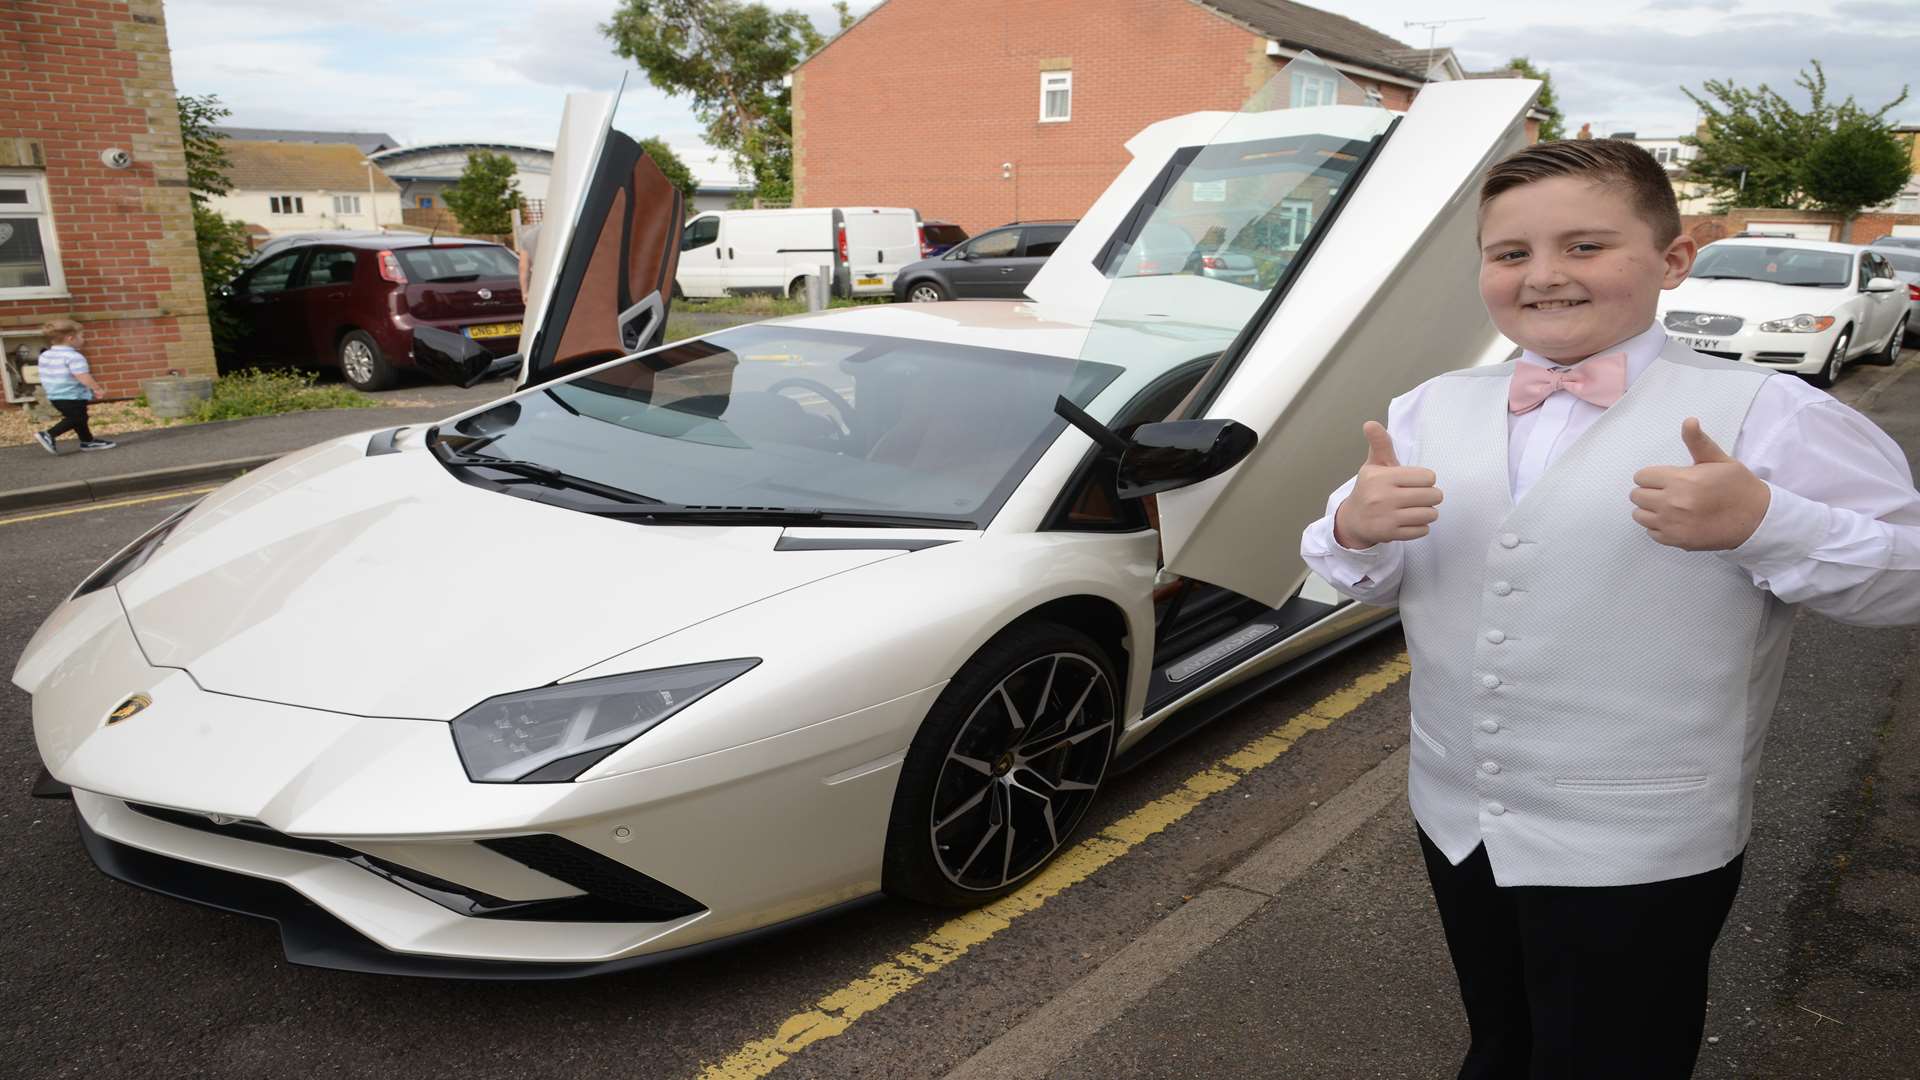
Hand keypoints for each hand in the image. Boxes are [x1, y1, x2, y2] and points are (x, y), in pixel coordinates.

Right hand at [1333, 421, 1442, 547]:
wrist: (1353, 520)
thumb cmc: (1370, 489)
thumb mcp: (1374, 465)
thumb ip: (1380, 444)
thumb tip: (1370, 423)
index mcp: (1382, 477)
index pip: (1428, 477)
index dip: (1425, 480)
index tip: (1415, 482)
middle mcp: (1383, 497)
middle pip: (1433, 496)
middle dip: (1431, 497)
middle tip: (1419, 497)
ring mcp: (1387, 517)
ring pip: (1430, 514)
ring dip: (1428, 512)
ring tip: (1416, 509)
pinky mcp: (1390, 534)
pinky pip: (1422, 530)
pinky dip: (1421, 527)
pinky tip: (1410, 521)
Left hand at [1629, 418, 1770, 550]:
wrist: (1756, 518)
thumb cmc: (1738, 486)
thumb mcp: (1720, 460)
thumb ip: (1698, 442)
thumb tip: (1689, 421)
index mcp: (1681, 480)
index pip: (1642, 476)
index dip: (1652, 476)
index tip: (1664, 478)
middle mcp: (1673, 502)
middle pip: (1637, 495)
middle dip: (1648, 491)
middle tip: (1666, 492)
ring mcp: (1673, 524)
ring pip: (1639, 515)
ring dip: (1650, 510)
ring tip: (1668, 506)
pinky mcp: (1677, 541)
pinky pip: (1651, 533)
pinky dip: (1658, 527)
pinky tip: (1674, 521)